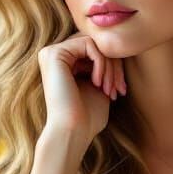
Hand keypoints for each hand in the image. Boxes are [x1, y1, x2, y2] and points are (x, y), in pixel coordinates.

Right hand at [38, 31, 127, 148]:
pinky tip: (98, 83)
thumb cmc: (87, 116)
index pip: (95, 51)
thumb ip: (104, 66)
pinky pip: (89, 44)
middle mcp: (54, 55)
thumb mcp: (100, 86)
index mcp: (62, 63)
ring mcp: (51, 52)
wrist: (73, 131)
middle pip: (95, 44)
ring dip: (109, 66)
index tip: (121, 89)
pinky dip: (101, 63)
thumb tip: (119, 48)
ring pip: (94, 43)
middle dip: (114, 65)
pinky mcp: (54, 53)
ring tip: (110, 89)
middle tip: (119, 89)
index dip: (113, 66)